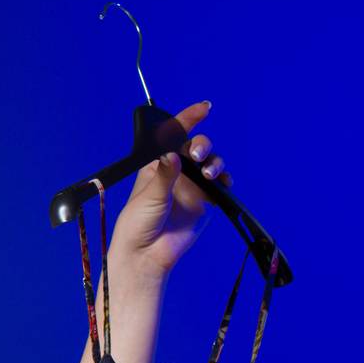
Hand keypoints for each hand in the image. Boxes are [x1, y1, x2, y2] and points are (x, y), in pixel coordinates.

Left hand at [108, 100, 232, 279]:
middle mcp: (176, 171)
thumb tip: (173, 155)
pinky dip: (226, 181)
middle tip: (198, 155)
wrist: (146, 254)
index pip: (174, 136)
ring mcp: (192, 186)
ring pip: (212, 164)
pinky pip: (221, 186)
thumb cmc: (138, 223)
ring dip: (215, 163)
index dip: (188, 119)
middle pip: (197, 147)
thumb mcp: (149, 197)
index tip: (205, 108)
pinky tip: (224, 184)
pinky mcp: (205, 202)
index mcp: (157, 164)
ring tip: (209, 174)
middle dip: (202, 145)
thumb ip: (164, 176)